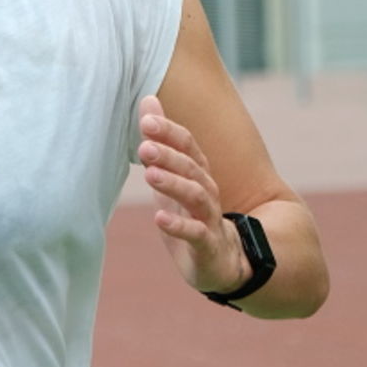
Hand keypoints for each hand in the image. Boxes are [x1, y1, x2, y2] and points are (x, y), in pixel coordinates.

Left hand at [138, 94, 248, 292]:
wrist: (221, 265)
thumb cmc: (192, 218)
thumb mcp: (172, 179)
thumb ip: (161, 144)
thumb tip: (147, 101)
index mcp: (199, 176)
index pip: (188, 147)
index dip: (170, 132)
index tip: (146, 119)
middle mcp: (207, 193)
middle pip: (192, 169)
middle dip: (169, 156)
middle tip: (145, 146)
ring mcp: (209, 220)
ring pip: (196, 197)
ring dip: (174, 184)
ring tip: (150, 176)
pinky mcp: (208, 248)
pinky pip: (196, 235)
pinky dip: (178, 226)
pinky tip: (159, 218)